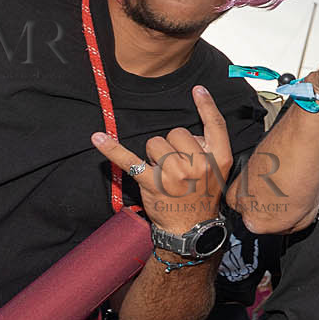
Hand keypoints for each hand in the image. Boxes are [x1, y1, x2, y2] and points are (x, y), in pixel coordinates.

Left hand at [92, 85, 233, 234]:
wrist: (192, 229)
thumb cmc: (204, 197)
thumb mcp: (219, 173)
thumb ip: (209, 149)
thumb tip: (186, 134)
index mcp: (218, 159)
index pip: (215, 125)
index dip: (206, 105)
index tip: (198, 90)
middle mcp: (198, 164)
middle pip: (176, 132)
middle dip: (172, 144)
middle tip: (177, 166)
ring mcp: (174, 174)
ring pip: (154, 142)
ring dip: (154, 154)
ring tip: (163, 173)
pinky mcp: (152, 183)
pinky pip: (129, 159)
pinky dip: (112, 149)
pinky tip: (98, 138)